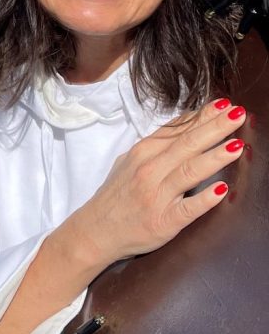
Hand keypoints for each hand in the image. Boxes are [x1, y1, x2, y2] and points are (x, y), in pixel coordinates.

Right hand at [69, 98, 246, 266]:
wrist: (96, 229)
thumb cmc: (117, 195)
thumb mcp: (130, 162)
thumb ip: (156, 146)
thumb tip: (184, 126)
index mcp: (143, 152)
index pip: (178, 129)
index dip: (203, 116)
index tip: (224, 104)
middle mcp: (150, 170)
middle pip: (187, 144)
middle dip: (215, 127)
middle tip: (238, 113)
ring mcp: (156, 195)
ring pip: (189, 171)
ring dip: (215, 157)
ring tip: (237, 145)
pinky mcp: (163, 221)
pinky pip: (187, 209)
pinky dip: (204, 199)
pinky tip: (222, 190)